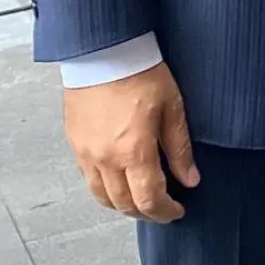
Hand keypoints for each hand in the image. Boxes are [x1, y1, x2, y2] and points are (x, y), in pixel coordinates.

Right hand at [64, 62, 199, 223]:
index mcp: (134, 151)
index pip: (149, 200)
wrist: (103, 51)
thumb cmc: (140, 72)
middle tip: (161, 209)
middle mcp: (106, 158)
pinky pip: (88, 178)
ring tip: (140, 200)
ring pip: (102, 196)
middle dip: (146, 213)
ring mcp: (86, 153)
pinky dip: (104, 188)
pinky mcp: (74, 143)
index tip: (177, 211)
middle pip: (124, 204)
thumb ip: (180, 148)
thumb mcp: (172, 108)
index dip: (165, 212)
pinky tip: (118, 180)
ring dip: (123, 205)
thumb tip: (190, 179)